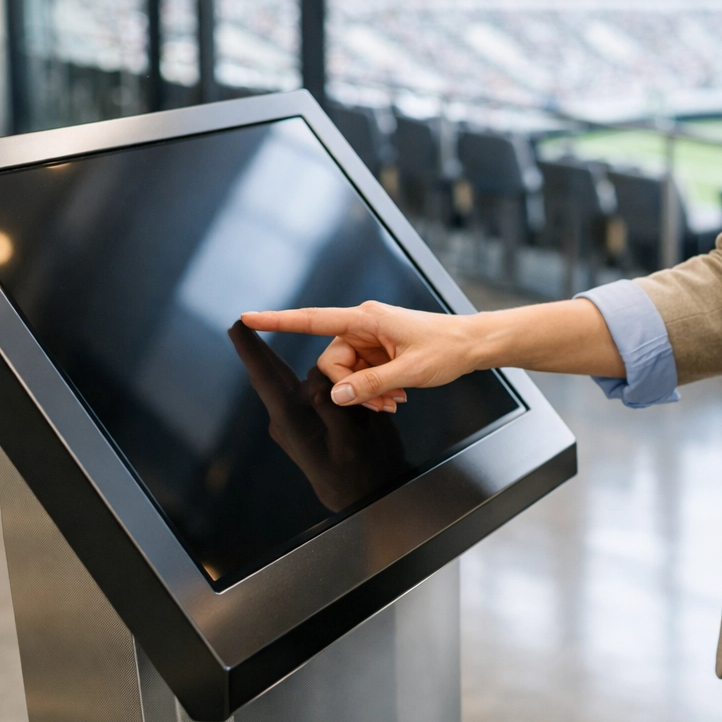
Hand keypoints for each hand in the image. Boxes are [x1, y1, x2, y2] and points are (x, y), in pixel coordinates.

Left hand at [228, 322, 408, 511]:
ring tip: (279, 347)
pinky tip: (316, 371)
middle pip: (271, 375)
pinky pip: (305, 390)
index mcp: (292, 421)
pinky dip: (309, 378)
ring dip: (289, 363)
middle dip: (258, 348)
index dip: (251, 351)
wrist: (364, 495)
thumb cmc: (359, 471)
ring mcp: (296, 421)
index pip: (266, 379)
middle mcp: (288, 418)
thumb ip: (334, 409)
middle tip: (242, 323)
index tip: (236, 327)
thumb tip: (316, 383)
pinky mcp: (308, 421)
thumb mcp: (352, 439)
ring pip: (290, 381)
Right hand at [240, 301, 485, 410]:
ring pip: (347, 371)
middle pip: (332, 360)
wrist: (472, 344)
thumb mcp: (409, 373)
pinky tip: (396, 397)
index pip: (313, 319)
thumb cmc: (447, 349)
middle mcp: (364, 324)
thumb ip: (370, 386)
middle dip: (351, 387)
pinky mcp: (379, 349)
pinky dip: (375, 389)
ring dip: (366, 392)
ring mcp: (371, 338)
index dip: (278, 321)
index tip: (248, 317)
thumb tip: (336, 396)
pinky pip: (362, 372)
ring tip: (395, 401)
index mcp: (366, 319)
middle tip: (383, 404)